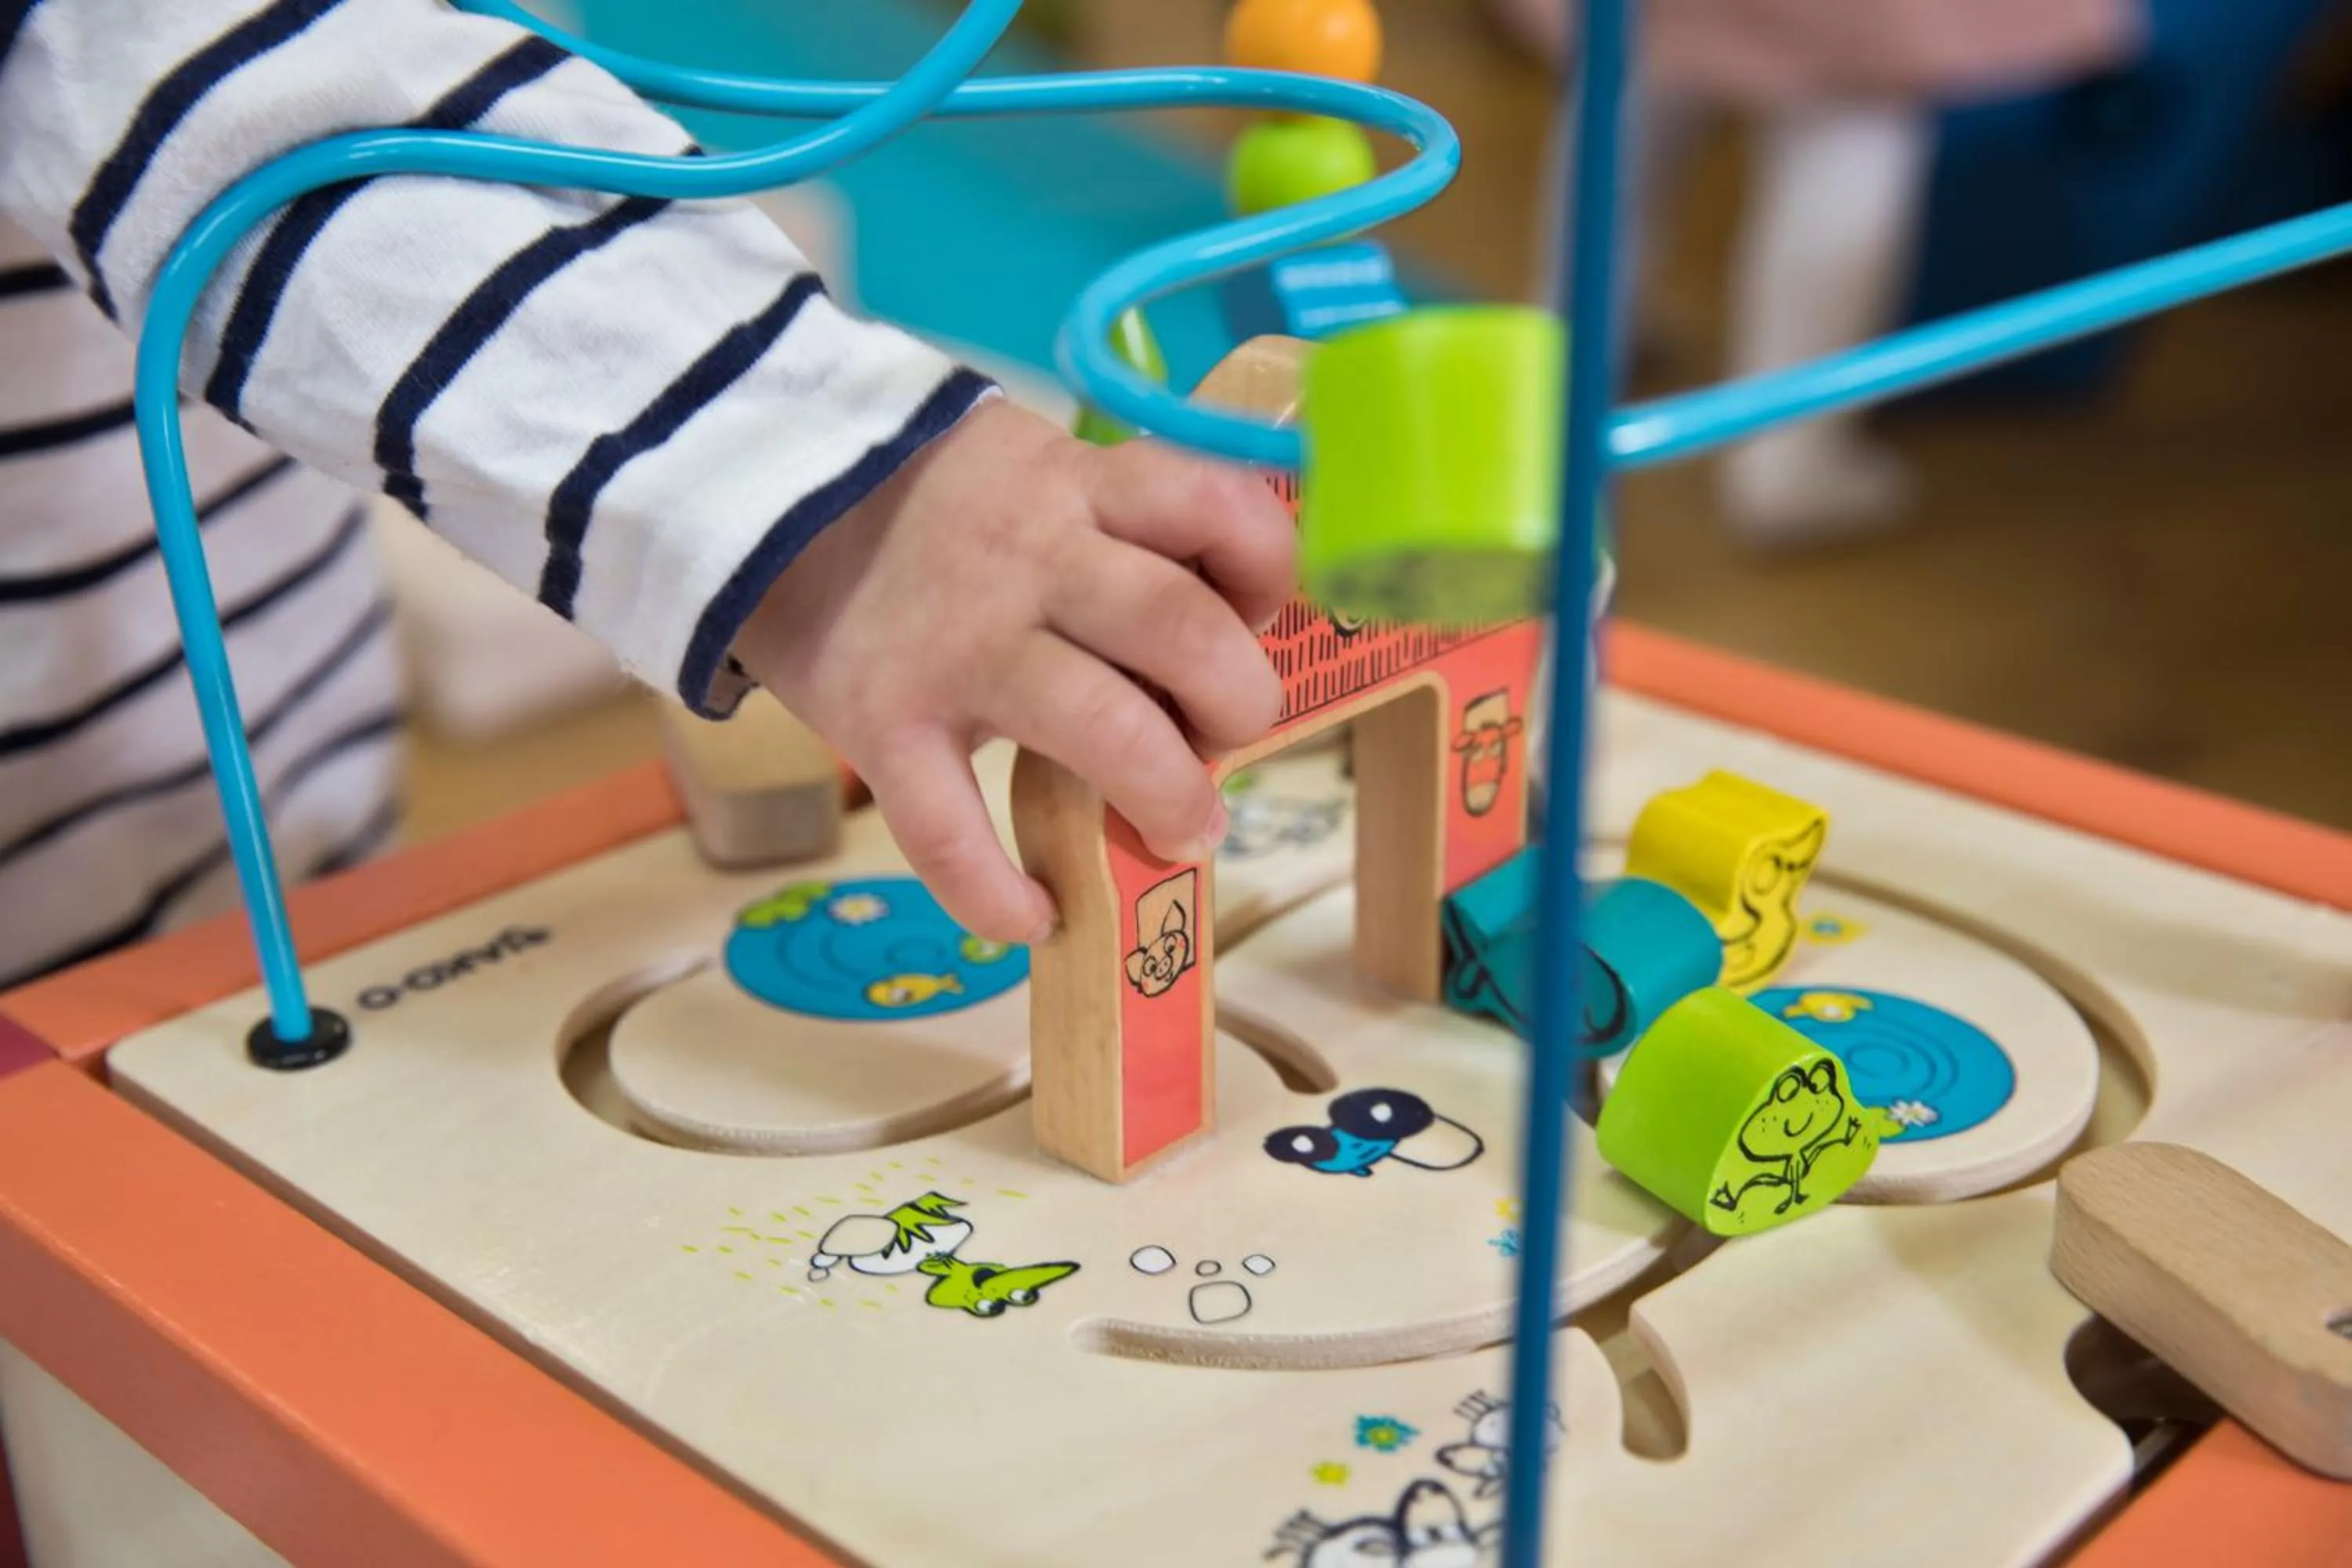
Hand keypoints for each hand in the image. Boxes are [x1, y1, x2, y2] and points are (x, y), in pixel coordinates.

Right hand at [735, 399, 1295, 944]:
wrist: (755, 498)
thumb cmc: (935, 509)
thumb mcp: (1037, 472)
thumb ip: (1125, 528)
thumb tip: (1236, 623)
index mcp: (1076, 486)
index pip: (1214, 507)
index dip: (1267, 568)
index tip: (1256, 612)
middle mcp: (1029, 558)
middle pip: (1181, 628)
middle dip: (1239, 700)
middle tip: (1229, 737)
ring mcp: (954, 646)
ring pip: (1104, 729)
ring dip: (1170, 795)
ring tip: (1183, 832)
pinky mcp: (881, 723)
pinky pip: (951, 831)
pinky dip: (999, 895)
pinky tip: (1035, 917)